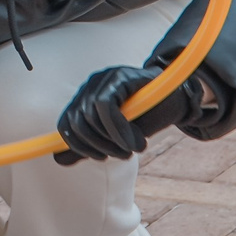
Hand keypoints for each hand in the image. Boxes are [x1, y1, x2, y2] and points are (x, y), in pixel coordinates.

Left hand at [54, 64, 204, 165]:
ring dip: (111, 140)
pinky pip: (106, 106)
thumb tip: (58, 160)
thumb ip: (88, 146)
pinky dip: (118, 129)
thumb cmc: (145, 118)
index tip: (99, 157)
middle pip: (77, 121)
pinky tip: (136, 141)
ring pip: (90, 114)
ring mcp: (105, 78)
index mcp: (86, 100)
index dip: (78, 145)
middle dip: (96, 145)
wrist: (177, 101)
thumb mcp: (113, 138)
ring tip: (132, 149)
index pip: (66, 124)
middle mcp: (92, 86)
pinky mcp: (120, 76)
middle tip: (121, 155)